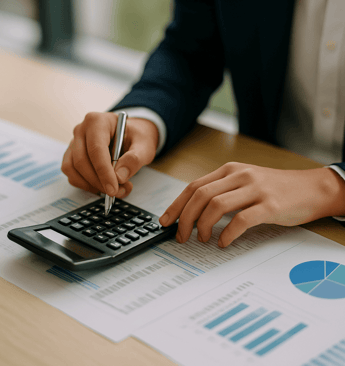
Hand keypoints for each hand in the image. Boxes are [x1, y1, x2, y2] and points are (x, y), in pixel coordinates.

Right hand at [61, 112, 158, 197]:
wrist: (131, 135)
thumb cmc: (136, 138)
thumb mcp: (144, 145)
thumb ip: (135, 159)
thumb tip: (119, 177)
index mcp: (98, 121)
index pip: (96, 149)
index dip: (103, 172)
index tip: (113, 189)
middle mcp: (81, 130)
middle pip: (81, 161)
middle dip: (99, 182)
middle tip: (117, 192)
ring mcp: (74, 143)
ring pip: (73, 170)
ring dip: (92, 185)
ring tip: (115, 189)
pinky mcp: (72, 156)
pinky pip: (73, 175)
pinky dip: (87, 186)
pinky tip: (104, 186)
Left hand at [159, 162, 344, 246]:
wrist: (311, 188)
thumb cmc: (274, 189)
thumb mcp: (244, 182)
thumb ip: (221, 192)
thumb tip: (193, 213)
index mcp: (230, 170)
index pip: (194, 186)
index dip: (176, 205)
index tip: (166, 221)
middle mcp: (239, 176)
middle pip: (200, 196)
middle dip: (185, 219)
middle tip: (181, 236)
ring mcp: (255, 189)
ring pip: (216, 206)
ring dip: (203, 226)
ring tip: (202, 239)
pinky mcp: (270, 205)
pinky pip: (241, 220)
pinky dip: (227, 233)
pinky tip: (223, 242)